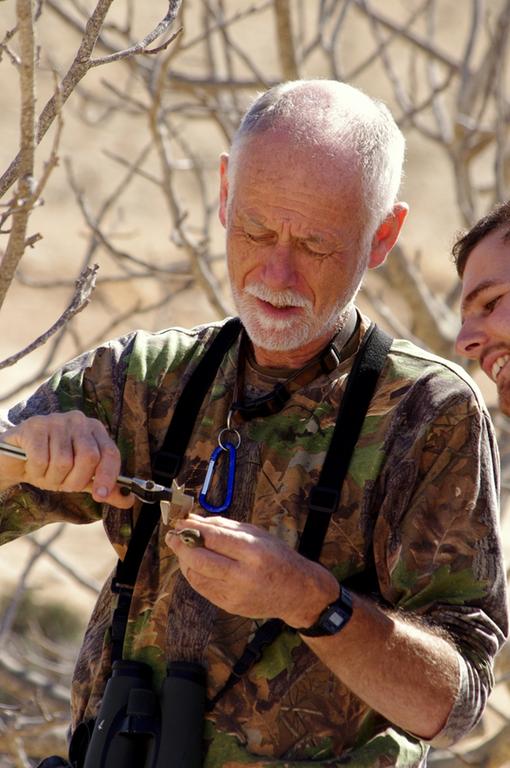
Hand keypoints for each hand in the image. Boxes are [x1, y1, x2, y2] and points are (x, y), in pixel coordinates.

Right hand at [0, 411, 132, 507]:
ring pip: (63, 461)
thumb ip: (104, 488)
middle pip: (89, 457)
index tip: (100, 496)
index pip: (110, 453)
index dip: (108, 477)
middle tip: (62, 483)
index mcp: (95, 430)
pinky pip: (41, 459)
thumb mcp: (80, 478)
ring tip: (45, 473)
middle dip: (75, 480)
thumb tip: (129, 501)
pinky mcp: (34, 426)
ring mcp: (56, 420)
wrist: (16, 459)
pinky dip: (37, 472)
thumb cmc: (51, 466)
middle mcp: (78, 420)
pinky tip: (32, 467)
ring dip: (52, 478)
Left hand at [165, 513, 338, 626]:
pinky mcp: (229, 607)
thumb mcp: (256, 533)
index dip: (192, 528)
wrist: (297, 592)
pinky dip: (193, 573)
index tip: (180, 521)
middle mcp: (243, 575)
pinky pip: (202, 588)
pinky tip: (194, 563)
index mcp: (253, 551)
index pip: (213, 538)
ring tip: (182, 547)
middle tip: (172, 535)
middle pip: (199, 559)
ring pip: (196, 576)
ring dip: (184, 560)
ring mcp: (234, 594)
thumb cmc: (277, 557)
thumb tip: (193, 519)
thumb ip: (223, 526)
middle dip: (180, 545)